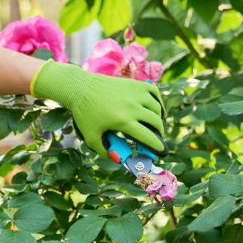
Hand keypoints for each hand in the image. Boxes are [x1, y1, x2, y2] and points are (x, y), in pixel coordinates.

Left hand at [30, 61, 165, 157]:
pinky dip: (157, 100)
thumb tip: (117, 159)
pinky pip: (154, 92)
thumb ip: (104, 151)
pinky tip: (154, 107)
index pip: (148, 136)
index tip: (162, 150)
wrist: (80, 87)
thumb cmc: (84, 114)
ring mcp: (135, 93)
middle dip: (159, 133)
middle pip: (156, 122)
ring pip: (156, 107)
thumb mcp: (91, 137)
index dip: (157, 146)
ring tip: (153, 123)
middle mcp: (132, 107)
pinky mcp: (134, 83)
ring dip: (158, 117)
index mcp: (123, 121)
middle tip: (155, 137)